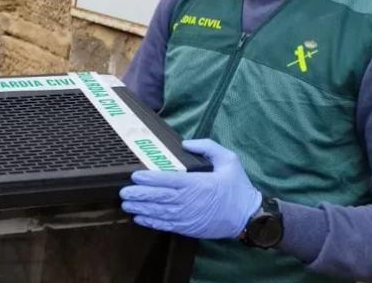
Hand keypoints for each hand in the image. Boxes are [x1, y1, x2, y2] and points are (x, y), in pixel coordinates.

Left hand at [119, 139, 260, 239]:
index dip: (149, 178)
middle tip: (123, 192)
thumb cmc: (238, 187)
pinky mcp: (188, 228)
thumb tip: (186, 143)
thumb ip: (208, 147)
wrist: (248, 217)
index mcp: (196, 183)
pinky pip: (166, 225)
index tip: (134, 175)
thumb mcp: (229, 160)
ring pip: (159, 212)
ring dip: (141, 209)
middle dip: (139, 194)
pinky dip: (151, 222)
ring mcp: (187, 216)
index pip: (168, 179)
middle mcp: (188, 201)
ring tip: (126, 205)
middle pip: (158, 197)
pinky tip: (139, 219)